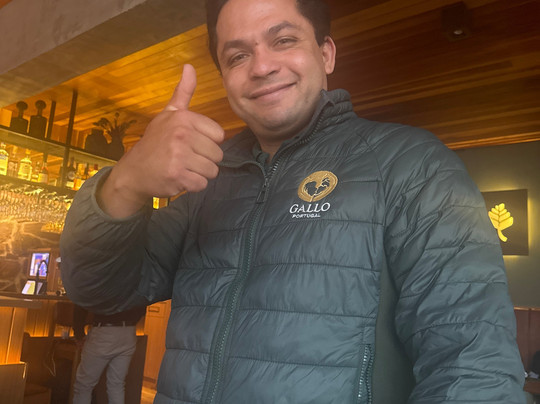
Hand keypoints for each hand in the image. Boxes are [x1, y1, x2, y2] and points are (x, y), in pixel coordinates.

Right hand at [100, 64, 224, 216]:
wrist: (133, 172)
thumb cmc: (155, 142)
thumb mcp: (168, 114)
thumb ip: (183, 92)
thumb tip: (189, 66)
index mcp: (183, 118)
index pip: (219, 135)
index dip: (208, 143)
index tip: (191, 144)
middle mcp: (181, 134)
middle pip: (218, 155)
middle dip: (205, 160)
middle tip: (185, 159)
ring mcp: (179, 156)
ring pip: (212, 171)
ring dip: (200, 174)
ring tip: (183, 168)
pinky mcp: (177, 176)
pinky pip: (202, 184)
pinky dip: (193, 185)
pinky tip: (179, 178)